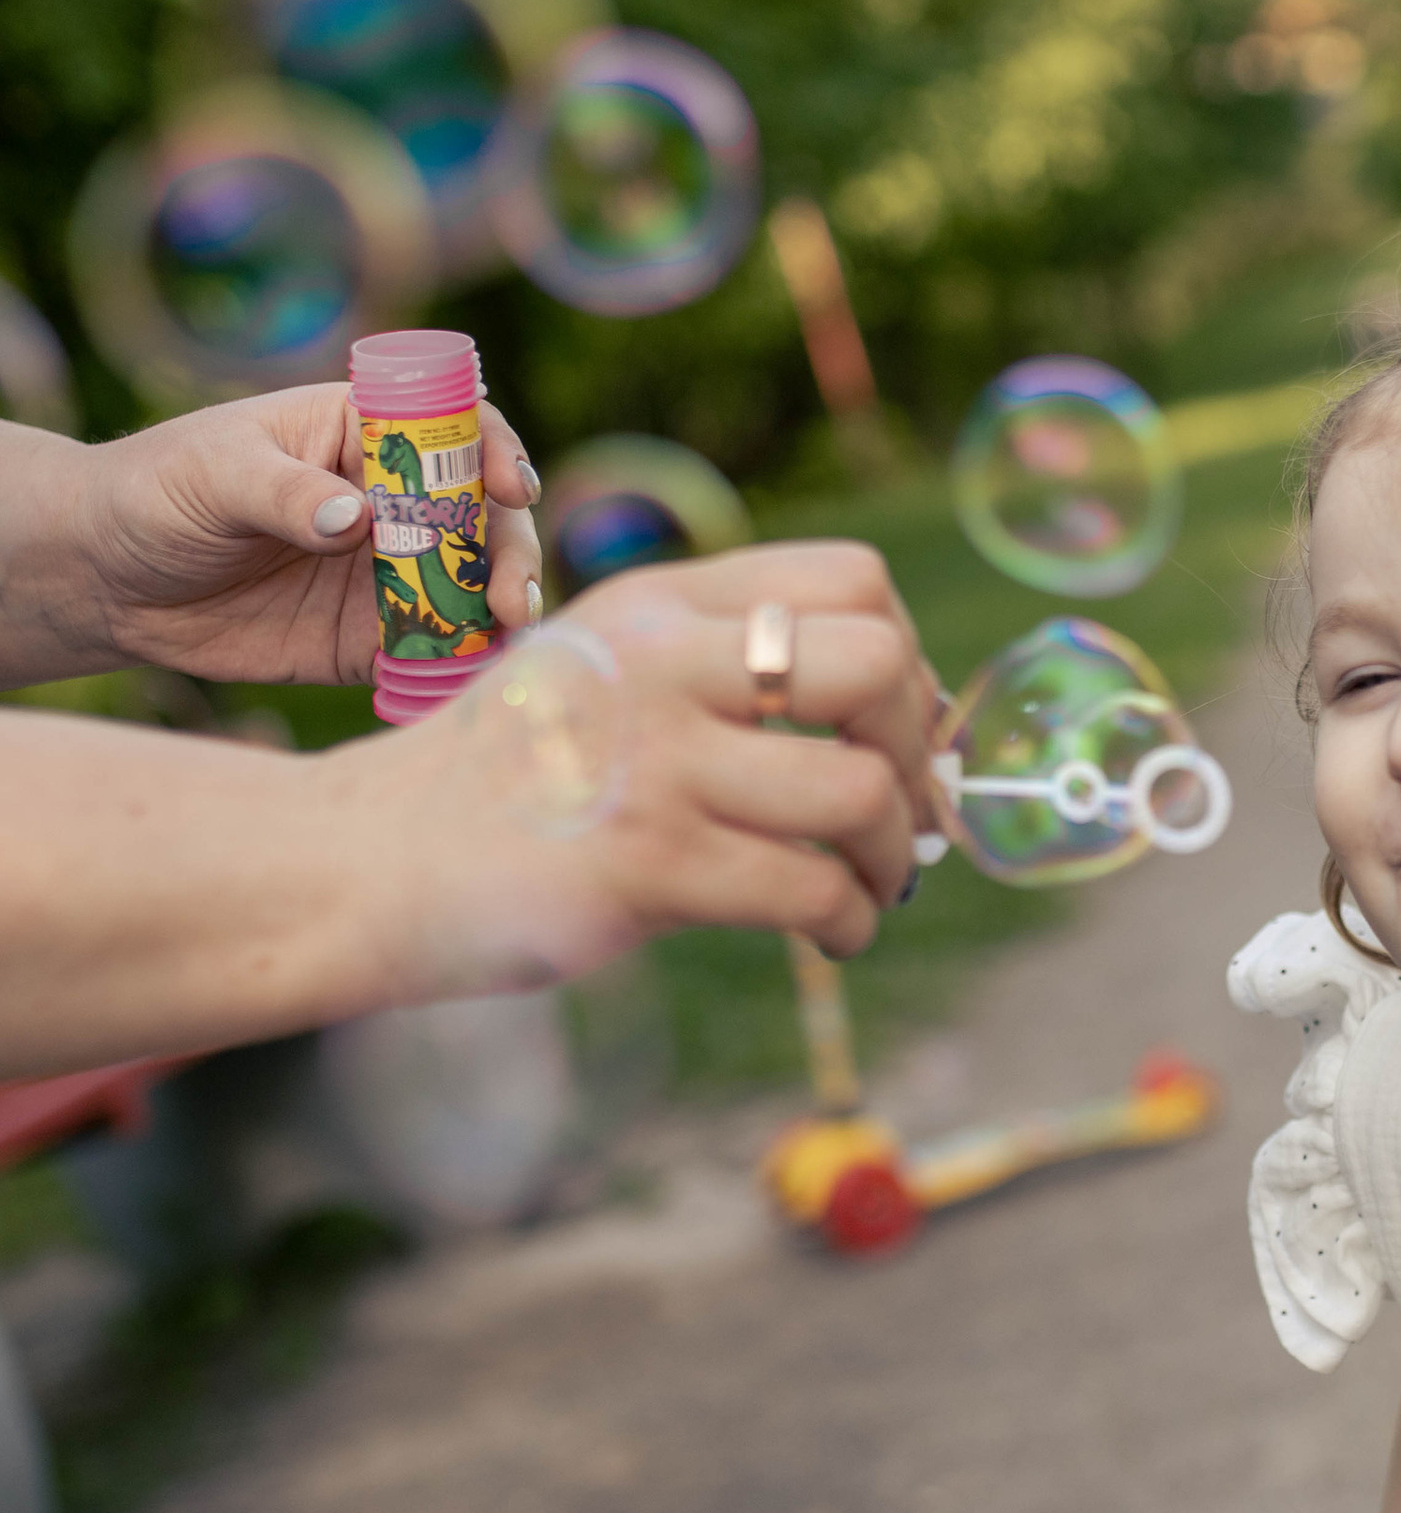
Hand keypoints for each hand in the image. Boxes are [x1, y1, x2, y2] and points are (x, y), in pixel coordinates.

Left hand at [0, 385, 540, 687]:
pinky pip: (433, 653)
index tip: (512, 490)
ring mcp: (389, 574)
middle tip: (509, 598)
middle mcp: (394, 504)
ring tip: (505, 637)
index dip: (497, 454)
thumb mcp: (212, 475)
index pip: (454, 431)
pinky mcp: (372, 640)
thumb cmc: (154, 493)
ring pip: (471, 589)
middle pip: (483, 520)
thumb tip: (357, 520)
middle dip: (510, 554)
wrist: (108, 580)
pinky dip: (462, 667)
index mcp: (361, 435)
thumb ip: (284, 494)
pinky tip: (472, 679)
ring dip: (500, 614)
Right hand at [361, 539, 942, 1002]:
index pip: (855, 578)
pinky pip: (813, 893)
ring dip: (893, 856)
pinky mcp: (648, 867)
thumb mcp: (608, 669)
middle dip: (916, 749)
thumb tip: (916, 732)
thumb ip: (729, 670)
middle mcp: (663, 665)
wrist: (372, 862)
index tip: (892, 724)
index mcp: (663, 602)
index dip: (908, 654)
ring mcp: (655, 765)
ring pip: (861, 792)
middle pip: (876, 665)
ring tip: (869, 883)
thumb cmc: (516, 780)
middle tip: (898, 807)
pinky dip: (852, 924)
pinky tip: (833, 934)